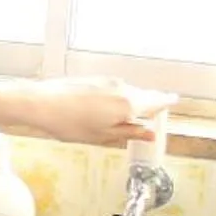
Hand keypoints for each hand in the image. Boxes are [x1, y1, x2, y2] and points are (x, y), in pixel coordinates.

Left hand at [21, 78, 174, 147]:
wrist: (41, 103)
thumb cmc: (70, 123)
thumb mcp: (103, 135)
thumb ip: (130, 132)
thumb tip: (150, 133)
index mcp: (129, 103)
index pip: (156, 101)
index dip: (166, 102)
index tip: (174, 100)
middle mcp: (122, 88)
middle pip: (143, 96)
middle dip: (149, 105)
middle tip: (152, 115)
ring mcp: (107, 81)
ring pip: (127, 93)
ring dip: (130, 103)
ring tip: (124, 119)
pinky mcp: (94, 80)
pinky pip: (113, 90)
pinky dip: (116, 99)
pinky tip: (105, 111)